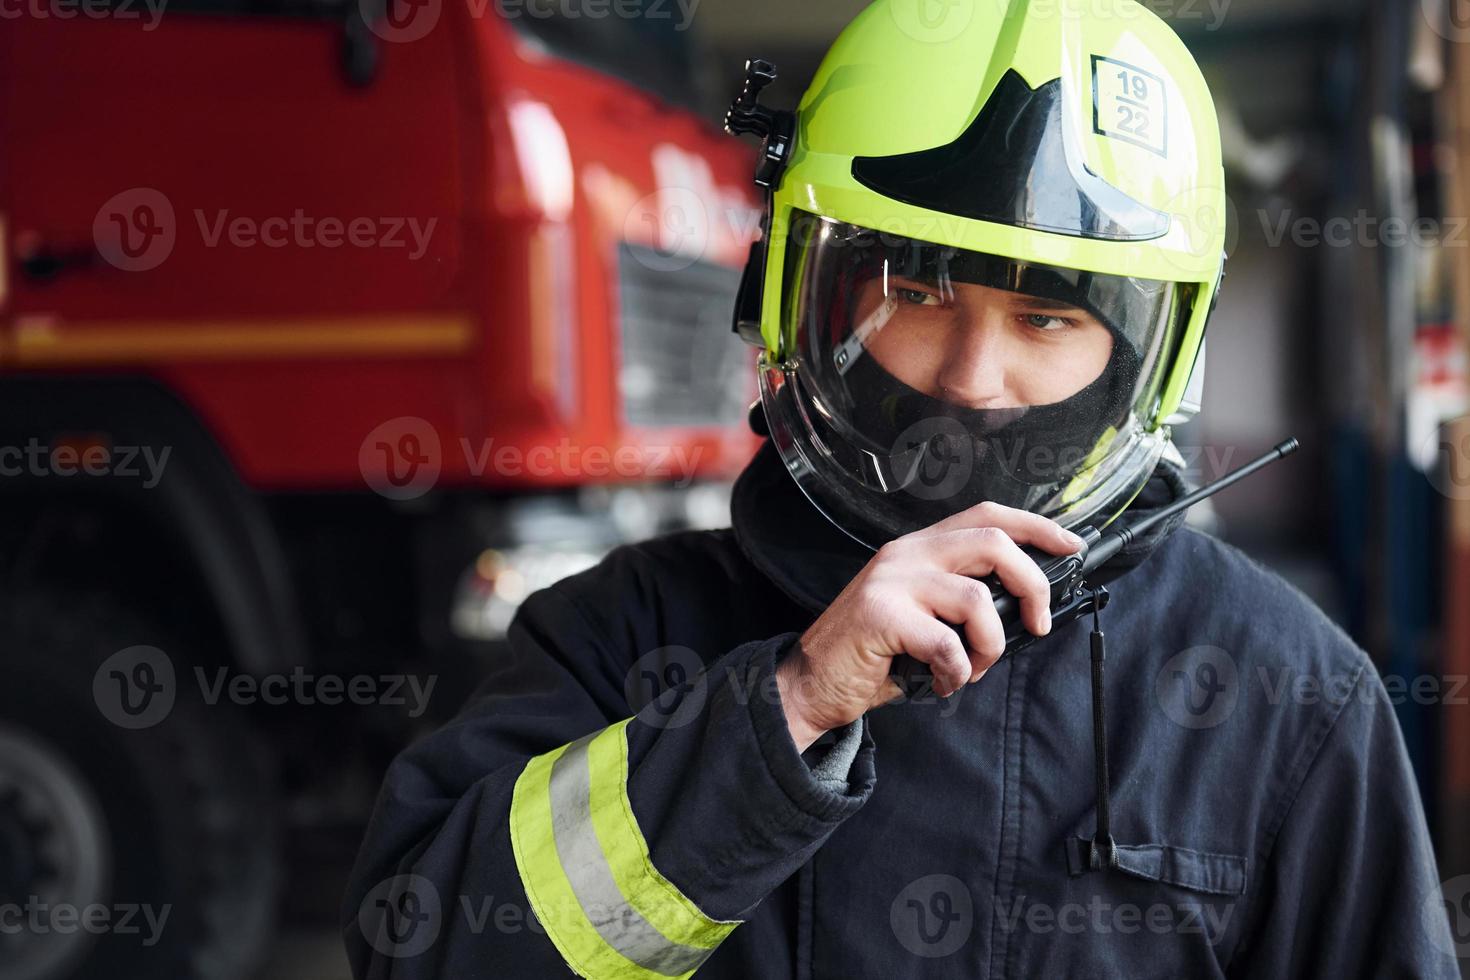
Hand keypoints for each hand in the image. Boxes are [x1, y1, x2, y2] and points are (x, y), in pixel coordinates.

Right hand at [775, 502, 1082, 750]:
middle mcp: (906, 553)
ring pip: (977, 598)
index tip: (1072, 546)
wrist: (811, 683)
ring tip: (973, 668)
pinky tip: (943, 682)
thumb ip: (964, 599)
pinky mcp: (880, 615)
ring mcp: (891, 581)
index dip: (1036, 527)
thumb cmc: (875, 654)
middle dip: (1032, 584)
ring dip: (990, 645)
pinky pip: (947, 643)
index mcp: (919, 547)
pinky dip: (957, 673)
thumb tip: (1027, 608)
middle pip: (992, 542)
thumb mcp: (924, 614)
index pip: (988, 515)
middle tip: (1038, 623)